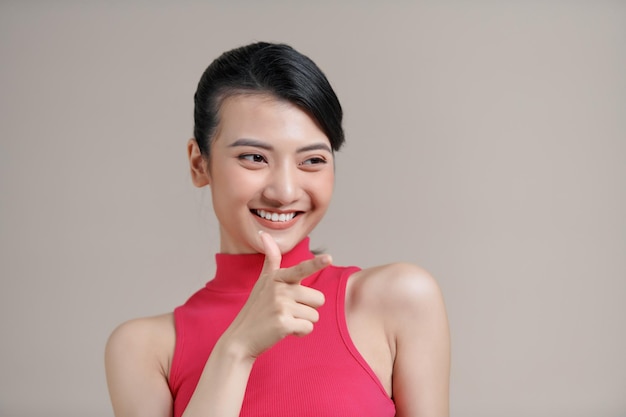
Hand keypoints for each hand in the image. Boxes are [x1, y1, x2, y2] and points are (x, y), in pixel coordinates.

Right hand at [220, 232, 330, 358]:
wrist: (241, 338)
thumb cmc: (256, 309)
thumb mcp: (263, 281)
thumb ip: (270, 259)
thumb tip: (263, 234)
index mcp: (278, 278)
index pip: (301, 269)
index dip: (316, 264)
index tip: (329, 258)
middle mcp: (279, 289)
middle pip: (319, 298)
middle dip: (308, 308)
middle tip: (287, 311)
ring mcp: (280, 306)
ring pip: (315, 315)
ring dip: (303, 322)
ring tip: (283, 320)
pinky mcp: (283, 324)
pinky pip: (308, 328)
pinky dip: (300, 333)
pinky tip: (284, 331)